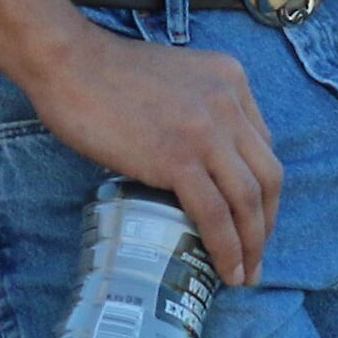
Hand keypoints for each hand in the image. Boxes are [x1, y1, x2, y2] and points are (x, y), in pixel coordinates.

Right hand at [22, 21, 283, 285]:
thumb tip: (194, 160)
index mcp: (231, 80)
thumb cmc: (107, 74)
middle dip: (266, 223)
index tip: (252, 218)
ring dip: (251, 244)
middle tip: (255, 256)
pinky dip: (226, 248)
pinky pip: (215, 213)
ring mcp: (207, 131)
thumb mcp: (174, 78)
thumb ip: (195, 108)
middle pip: (267, 176)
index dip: (263, 190)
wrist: (69, 63)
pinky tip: (225, 269)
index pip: (263, 146)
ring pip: (247, 200)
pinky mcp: (179, 158)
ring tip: (244, 274)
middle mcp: (229, 104)